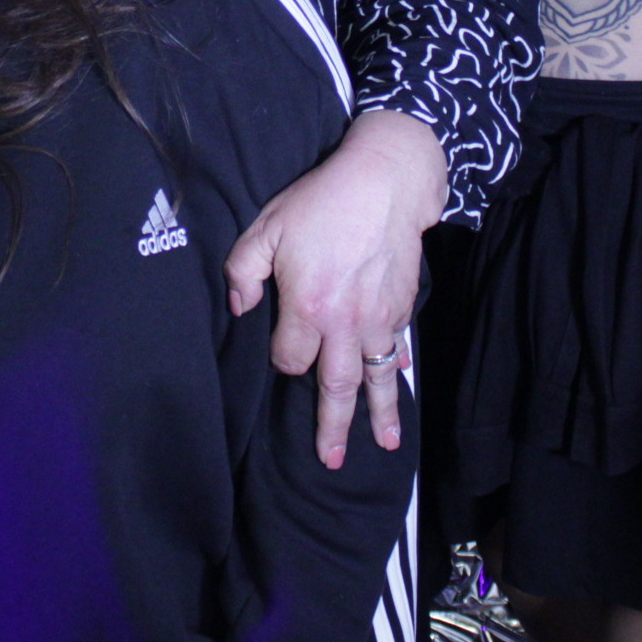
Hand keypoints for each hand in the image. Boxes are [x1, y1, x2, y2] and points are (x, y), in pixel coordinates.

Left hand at [224, 108, 447, 467]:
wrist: (387, 181)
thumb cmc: (321, 201)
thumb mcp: (266, 227)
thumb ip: (242, 271)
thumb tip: (241, 309)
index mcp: (308, 308)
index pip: (290, 360)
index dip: (283, 360)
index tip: (283, 350)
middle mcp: (346, 323)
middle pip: (336, 388)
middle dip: (332, 427)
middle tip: (329, 460)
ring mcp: (379, 318)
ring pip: (376, 377)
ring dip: (379, 414)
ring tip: (383, 445)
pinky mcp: (401, 306)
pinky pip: (398, 348)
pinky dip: (398, 370)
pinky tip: (398, 384)